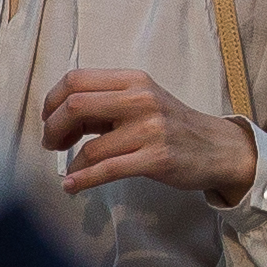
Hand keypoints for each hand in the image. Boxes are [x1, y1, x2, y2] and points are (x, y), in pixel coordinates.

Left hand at [41, 68, 256, 206]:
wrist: (218, 148)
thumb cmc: (174, 126)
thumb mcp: (143, 101)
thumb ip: (106, 104)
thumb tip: (60, 117)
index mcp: (133, 80)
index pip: (76, 80)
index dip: (52, 100)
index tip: (48, 119)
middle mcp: (140, 99)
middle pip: (75, 105)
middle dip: (53, 127)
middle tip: (50, 143)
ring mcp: (150, 130)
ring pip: (90, 146)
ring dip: (71, 161)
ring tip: (69, 169)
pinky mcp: (155, 159)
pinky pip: (107, 170)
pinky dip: (82, 180)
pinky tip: (71, 186)